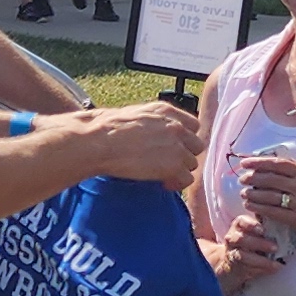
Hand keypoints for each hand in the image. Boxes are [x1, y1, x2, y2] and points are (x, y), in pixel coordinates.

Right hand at [80, 99, 202, 187]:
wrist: (99, 142)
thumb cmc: (105, 128)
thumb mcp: (132, 113)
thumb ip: (150, 120)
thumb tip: (150, 131)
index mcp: (165, 111)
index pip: (192, 125)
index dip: (185, 138)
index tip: (176, 146)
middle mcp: (175, 127)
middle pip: (196, 145)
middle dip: (185, 155)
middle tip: (170, 163)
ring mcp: (177, 147)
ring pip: (192, 163)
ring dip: (180, 170)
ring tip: (164, 175)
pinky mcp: (173, 166)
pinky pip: (186, 179)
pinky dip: (176, 184)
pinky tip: (163, 184)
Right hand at [211, 212, 289, 290]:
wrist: (236, 260)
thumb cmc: (252, 240)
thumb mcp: (256, 231)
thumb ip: (266, 225)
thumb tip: (286, 220)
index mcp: (239, 226)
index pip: (241, 222)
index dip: (251, 225)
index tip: (263, 230)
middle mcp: (232, 238)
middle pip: (241, 239)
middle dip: (259, 244)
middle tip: (275, 247)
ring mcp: (233, 252)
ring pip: (243, 256)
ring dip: (261, 260)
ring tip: (276, 264)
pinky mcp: (237, 267)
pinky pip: (248, 269)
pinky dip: (262, 270)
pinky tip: (274, 269)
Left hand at [237, 154, 295, 234]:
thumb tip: (274, 164)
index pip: (278, 164)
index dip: (259, 162)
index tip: (245, 163)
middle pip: (270, 179)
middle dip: (252, 178)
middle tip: (242, 179)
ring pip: (269, 196)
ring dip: (252, 193)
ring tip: (244, 193)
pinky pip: (272, 212)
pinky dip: (258, 208)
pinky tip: (250, 206)